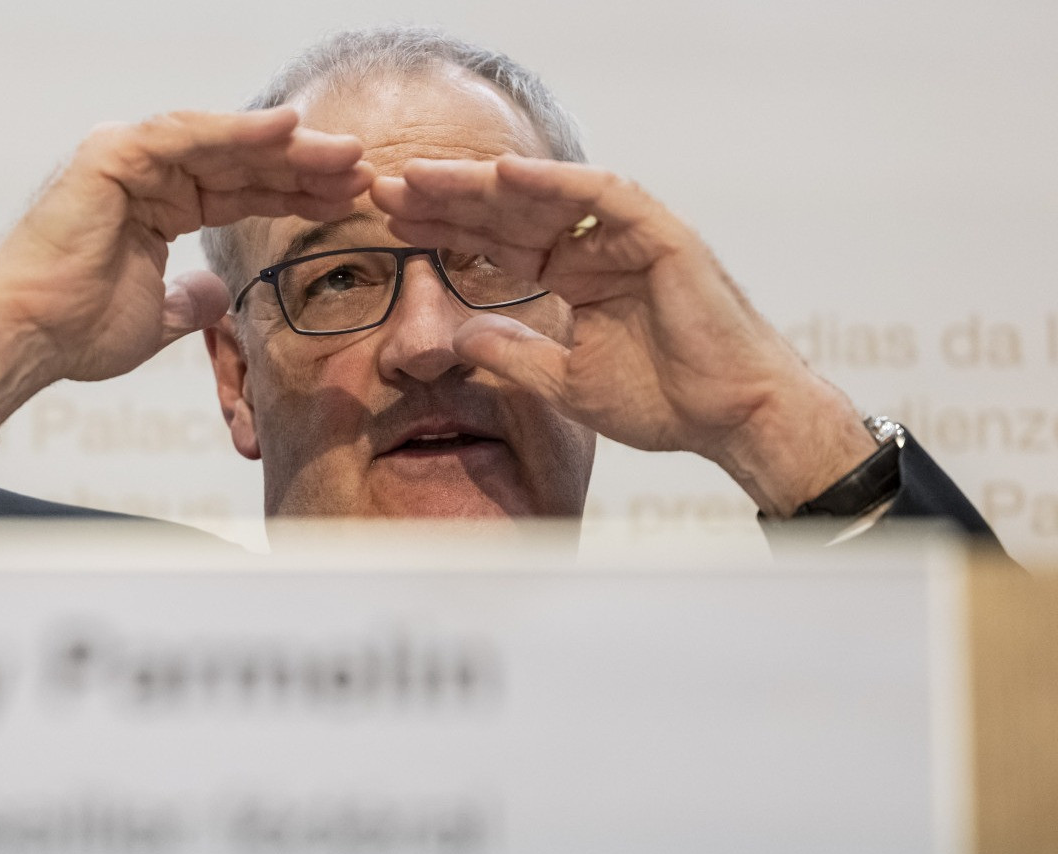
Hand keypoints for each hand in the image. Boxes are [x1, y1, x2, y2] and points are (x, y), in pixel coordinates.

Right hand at [0, 107, 372, 433]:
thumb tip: (213, 296)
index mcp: (154, 205)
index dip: (294, 195)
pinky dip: (238, 132)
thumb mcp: (155, 319)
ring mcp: (125, 158)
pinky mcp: (111, 154)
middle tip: (364, 171)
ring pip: (221, 144)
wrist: (27, 338)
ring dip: (285, 147)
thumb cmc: (74, 333)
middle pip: (239, 162)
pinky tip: (287, 131)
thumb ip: (188, 302)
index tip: (347, 202)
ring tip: (342, 154)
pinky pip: (188, 136)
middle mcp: (142, 173)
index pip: (238, 192)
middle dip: (303, 166)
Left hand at [370, 156, 874, 517]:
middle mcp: (596, 247)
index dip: (443, 230)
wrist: (730, 420)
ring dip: (482, 182)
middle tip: (384, 188)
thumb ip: (511, 354)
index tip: (388, 225)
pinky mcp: (660, 235)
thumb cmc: (664, 402)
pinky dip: (554, 180)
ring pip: (545, 193)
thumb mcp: (564, 381)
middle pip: (509, 210)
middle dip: (446, 198)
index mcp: (574, 276)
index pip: (496, 242)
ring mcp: (628, 236)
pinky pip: (602, 195)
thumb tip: (456, 338)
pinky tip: (502, 172)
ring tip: (423, 176)